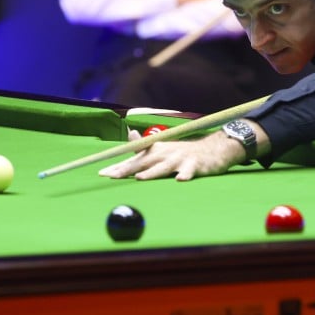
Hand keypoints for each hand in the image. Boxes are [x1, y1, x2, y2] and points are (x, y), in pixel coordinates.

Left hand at [98, 129, 245, 180]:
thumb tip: (129, 134)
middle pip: (144, 162)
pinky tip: (180, 180)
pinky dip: (185, 175)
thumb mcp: (163, 147)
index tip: (102, 173)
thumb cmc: (184, 152)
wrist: (212, 149)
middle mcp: (165, 154)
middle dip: (127, 169)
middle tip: (112, 176)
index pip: (134, 159)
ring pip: (164, 167)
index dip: (118, 166)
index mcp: (156, 151)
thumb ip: (144, 145)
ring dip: (152, 172)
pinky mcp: (195, 166)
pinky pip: (189, 171)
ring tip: (140, 178)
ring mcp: (180, 159)